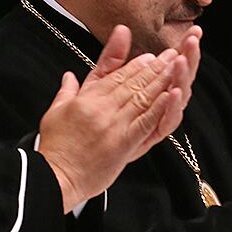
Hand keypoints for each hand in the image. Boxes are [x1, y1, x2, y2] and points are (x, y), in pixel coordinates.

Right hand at [39, 25, 194, 211]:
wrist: (56, 177)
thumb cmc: (57, 148)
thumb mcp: (55, 112)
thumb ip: (67, 91)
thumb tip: (69, 76)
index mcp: (87, 99)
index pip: (116, 76)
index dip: (135, 65)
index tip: (149, 56)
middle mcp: (103, 109)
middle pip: (134, 83)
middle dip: (155, 67)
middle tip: (171, 55)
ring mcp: (115, 126)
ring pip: (143, 98)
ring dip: (162, 81)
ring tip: (176, 67)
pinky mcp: (124, 144)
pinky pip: (146, 122)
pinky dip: (159, 107)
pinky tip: (170, 95)